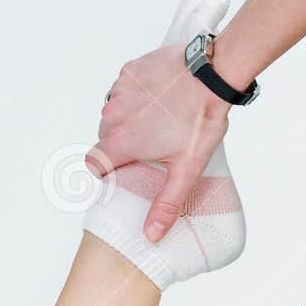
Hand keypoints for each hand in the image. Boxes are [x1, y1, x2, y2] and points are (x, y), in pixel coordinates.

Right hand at [93, 44, 231, 241]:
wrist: (212, 74)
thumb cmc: (200, 120)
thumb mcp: (187, 169)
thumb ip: (166, 203)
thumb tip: (151, 234)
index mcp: (122, 140)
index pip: (93, 164)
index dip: (108, 169)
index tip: (126, 167)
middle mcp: (113, 113)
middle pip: (105, 137)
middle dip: (124, 143)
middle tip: (154, 144)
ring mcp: (120, 89)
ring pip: (114, 112)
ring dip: (130, 118)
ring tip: (161, 119)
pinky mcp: (129, 71)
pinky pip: (124, 89)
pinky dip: (137, 95)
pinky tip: (160, 97)